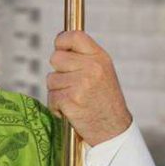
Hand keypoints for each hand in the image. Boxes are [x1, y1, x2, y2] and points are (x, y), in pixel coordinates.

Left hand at [46, 31, 131, 145]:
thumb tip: (59, 41)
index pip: (74, 36)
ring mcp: (81, 84)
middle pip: (55, 58)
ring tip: (76, 99)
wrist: (113, 129)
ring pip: (51, 79)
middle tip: (73, 84)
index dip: (62, 42)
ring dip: (58, 90)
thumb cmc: (104, 99)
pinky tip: (72, 110)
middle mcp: (92, 68)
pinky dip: (56, 106)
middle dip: (59, 71)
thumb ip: (83, 57)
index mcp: (100, 58)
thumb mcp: (102, 71)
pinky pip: (51, 97)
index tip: (61, 49)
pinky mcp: (70, 100)